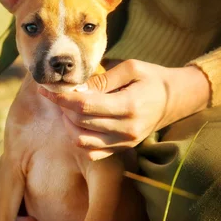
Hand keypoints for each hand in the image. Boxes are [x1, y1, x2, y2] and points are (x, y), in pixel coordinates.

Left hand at [37, 59, 209, 159]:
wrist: (174, 100)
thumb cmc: (151, 79)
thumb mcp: (131, 68)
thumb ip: (103, 79)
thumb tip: (76, 87)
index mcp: (129, 106)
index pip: (84, 106)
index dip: (61, 98)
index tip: (46, 90)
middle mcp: (126, 129)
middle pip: (79, 122)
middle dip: (62, 107)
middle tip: (57, 94)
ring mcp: (124, 142)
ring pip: (81, 140)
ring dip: (67, 124)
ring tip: (68, 108)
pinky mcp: (121, 149)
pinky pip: (91, 152)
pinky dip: (79, 138)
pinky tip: (78, 123)